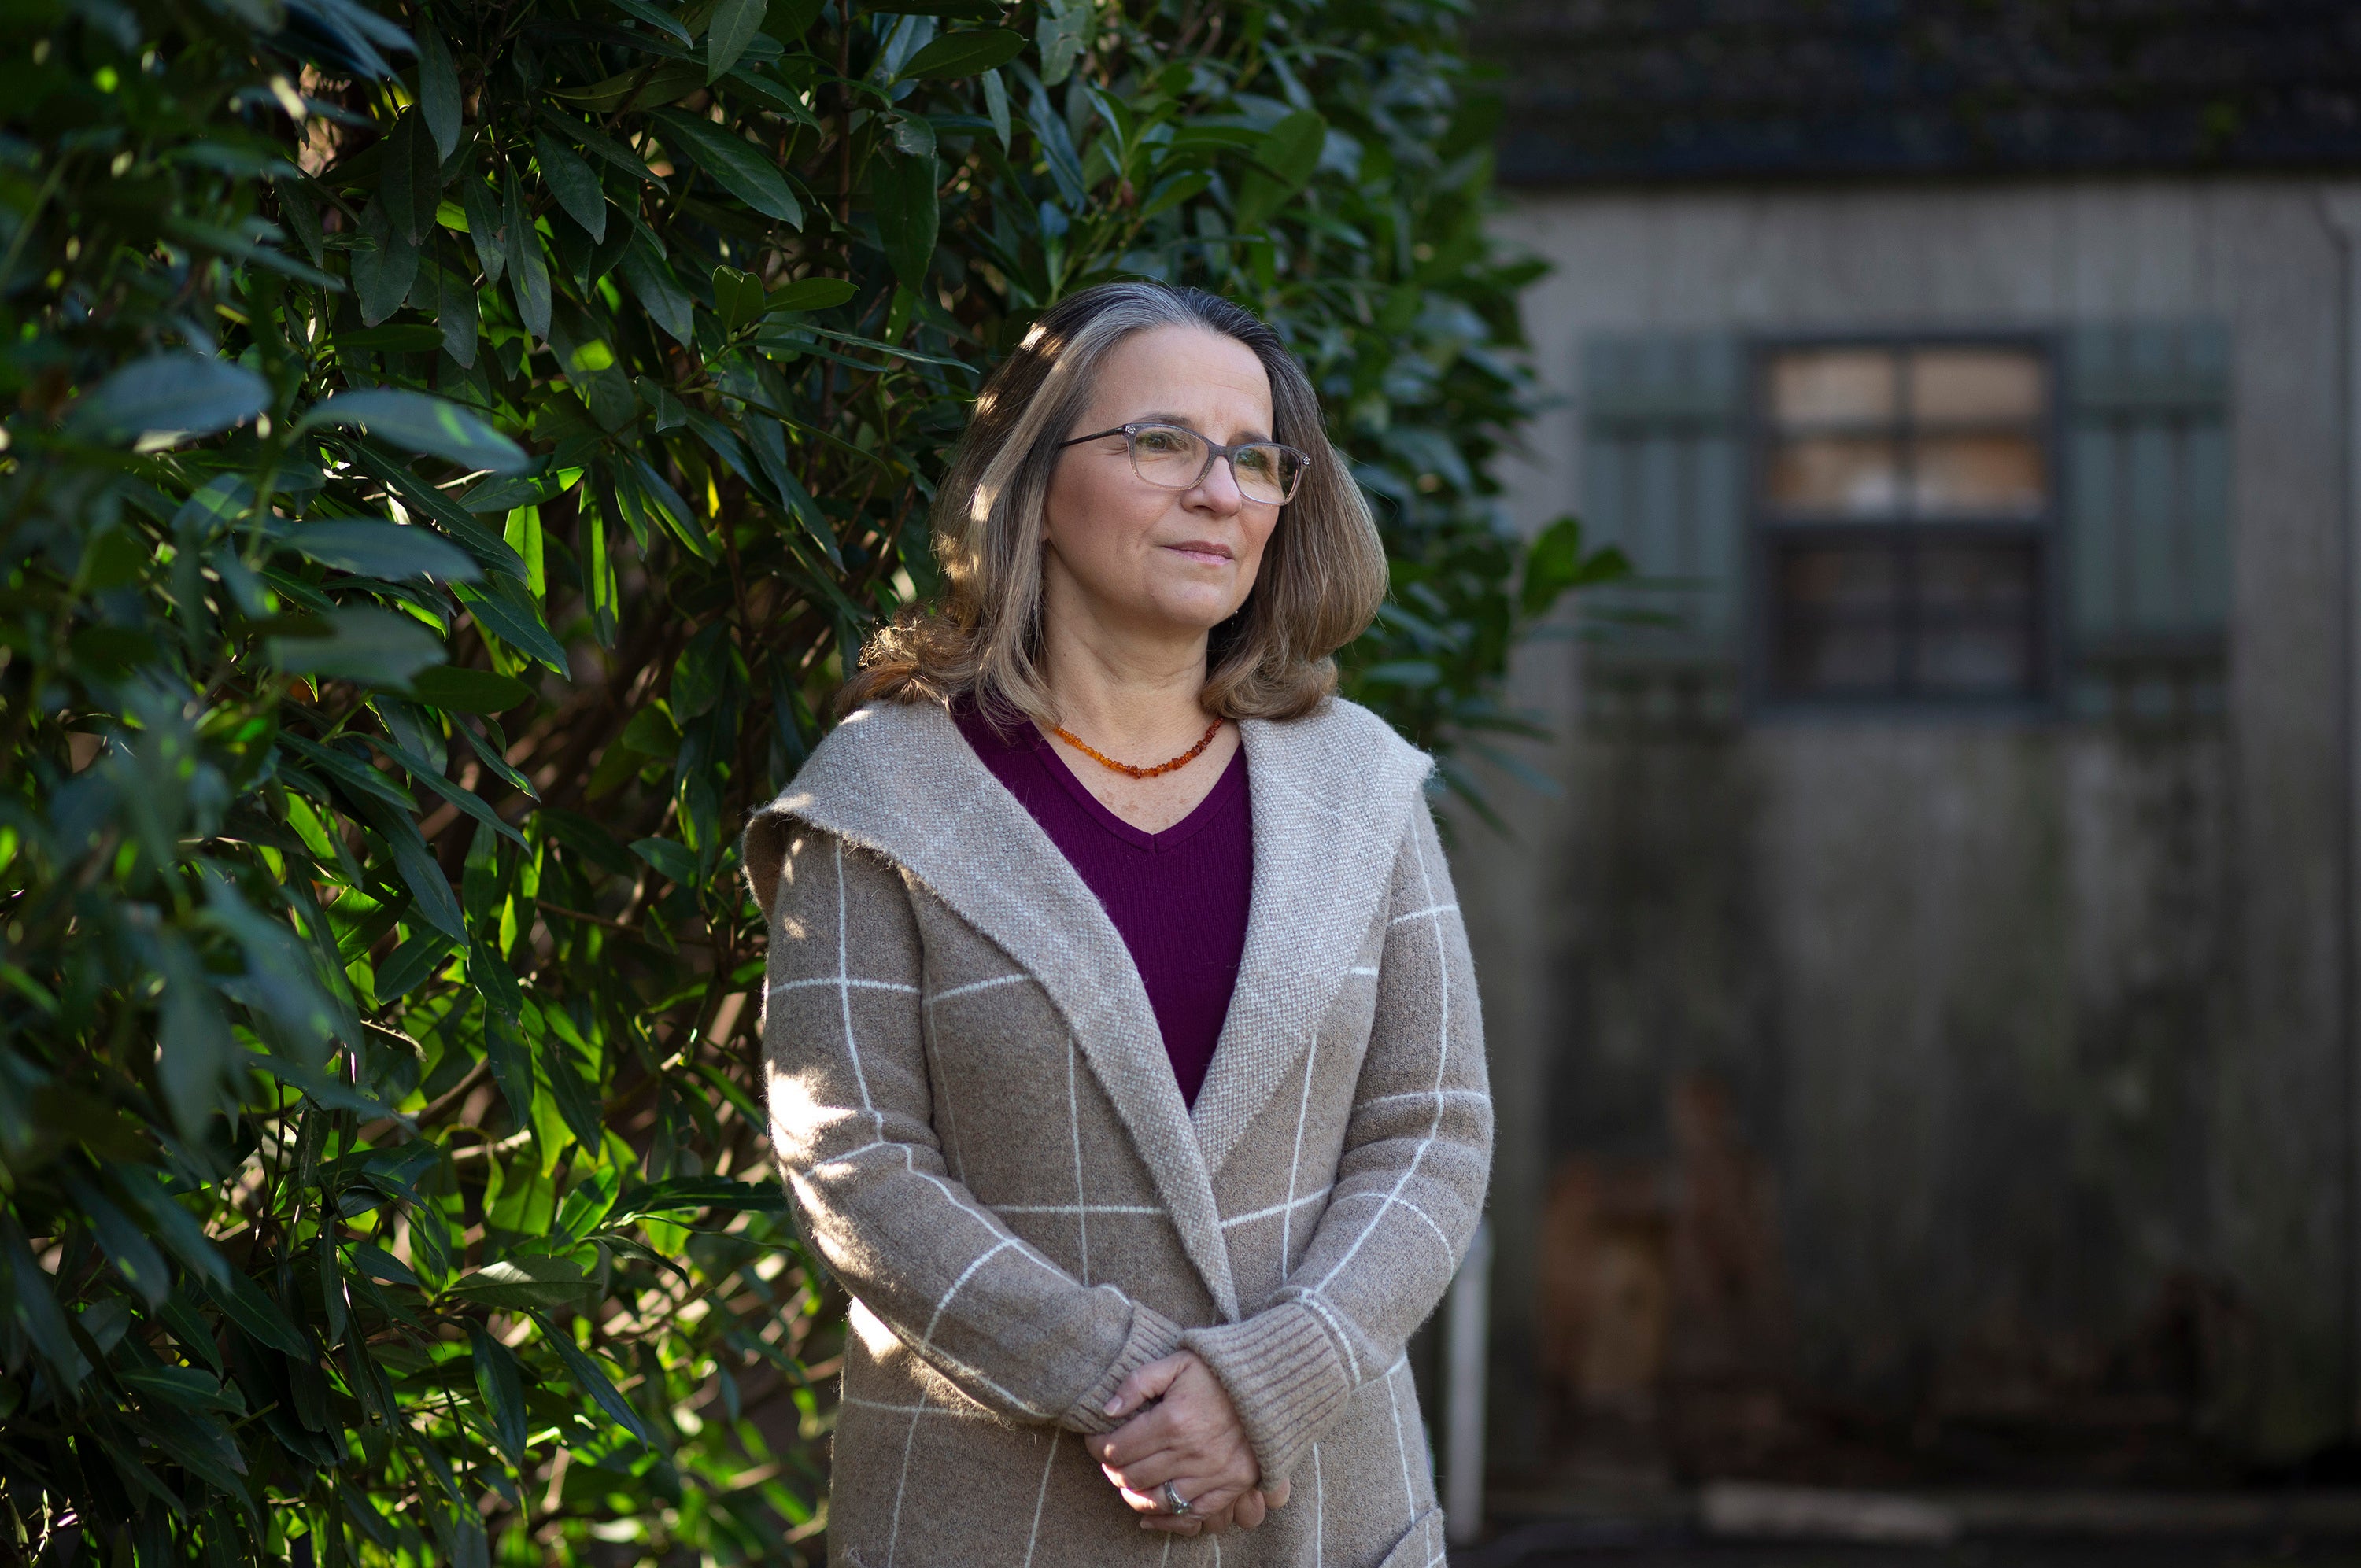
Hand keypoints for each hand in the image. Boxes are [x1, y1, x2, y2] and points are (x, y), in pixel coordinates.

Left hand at [1083, 1352, 1287, 1533]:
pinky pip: (1191, 1514)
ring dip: (1133, 1494)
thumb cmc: (1219, 1371)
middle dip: (1112, 1469)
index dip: (1097, 1446)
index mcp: (1173, 1421)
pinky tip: (1150, 1514)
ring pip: (1157, 1499)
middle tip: (1110, 1459)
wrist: (1271, 1384)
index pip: (1117, 1447)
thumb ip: (1139, 1382)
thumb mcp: (1177, 1362)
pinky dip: (1166, 1519)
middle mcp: (1190, 1452)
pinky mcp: (1230, 1486)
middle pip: (1133, 1475)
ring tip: (1127, 1482)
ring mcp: (1212, 1473)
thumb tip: (1108, 1410)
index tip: (1095, 1440)